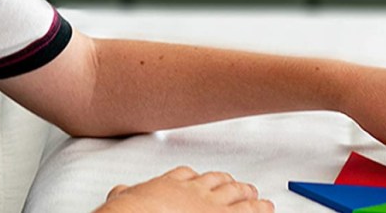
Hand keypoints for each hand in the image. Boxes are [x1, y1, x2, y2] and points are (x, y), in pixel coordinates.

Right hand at [96, 166, 273, 212]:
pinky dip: (259, 210)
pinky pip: (247, 212)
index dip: (197, 178)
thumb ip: (125, 194)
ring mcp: (210, 205)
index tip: (202, 179)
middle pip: (215, 182)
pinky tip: (266, 209)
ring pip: (235, 194)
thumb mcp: (120, 200)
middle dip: (228, 183)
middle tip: (238, 184)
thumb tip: (119, 192)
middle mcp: (192, 192)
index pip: (186, 175)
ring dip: (248, 194)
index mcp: (168, 185)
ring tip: (257, 196)